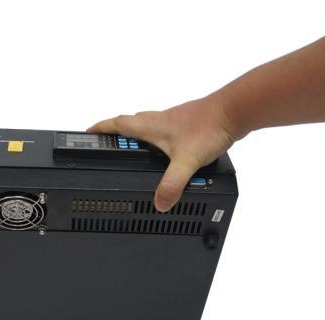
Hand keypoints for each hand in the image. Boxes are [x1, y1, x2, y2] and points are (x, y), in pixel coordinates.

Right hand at [87, 95, 238, 211]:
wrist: (235, 111)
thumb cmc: (210, 127)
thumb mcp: (187, 161)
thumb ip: (172, 184)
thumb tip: (160, 203)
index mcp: (151, 126)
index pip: (117, 124)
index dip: (101, 128)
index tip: (89, 131)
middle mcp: (160, 120)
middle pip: (130, 123)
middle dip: (116, 132)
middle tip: (109, 143)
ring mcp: (174, 120)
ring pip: (148, 125)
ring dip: (138, 135)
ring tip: (136, 151)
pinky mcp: (188, 123)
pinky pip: (165, 130)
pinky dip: (159, 138)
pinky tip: (168, 151)